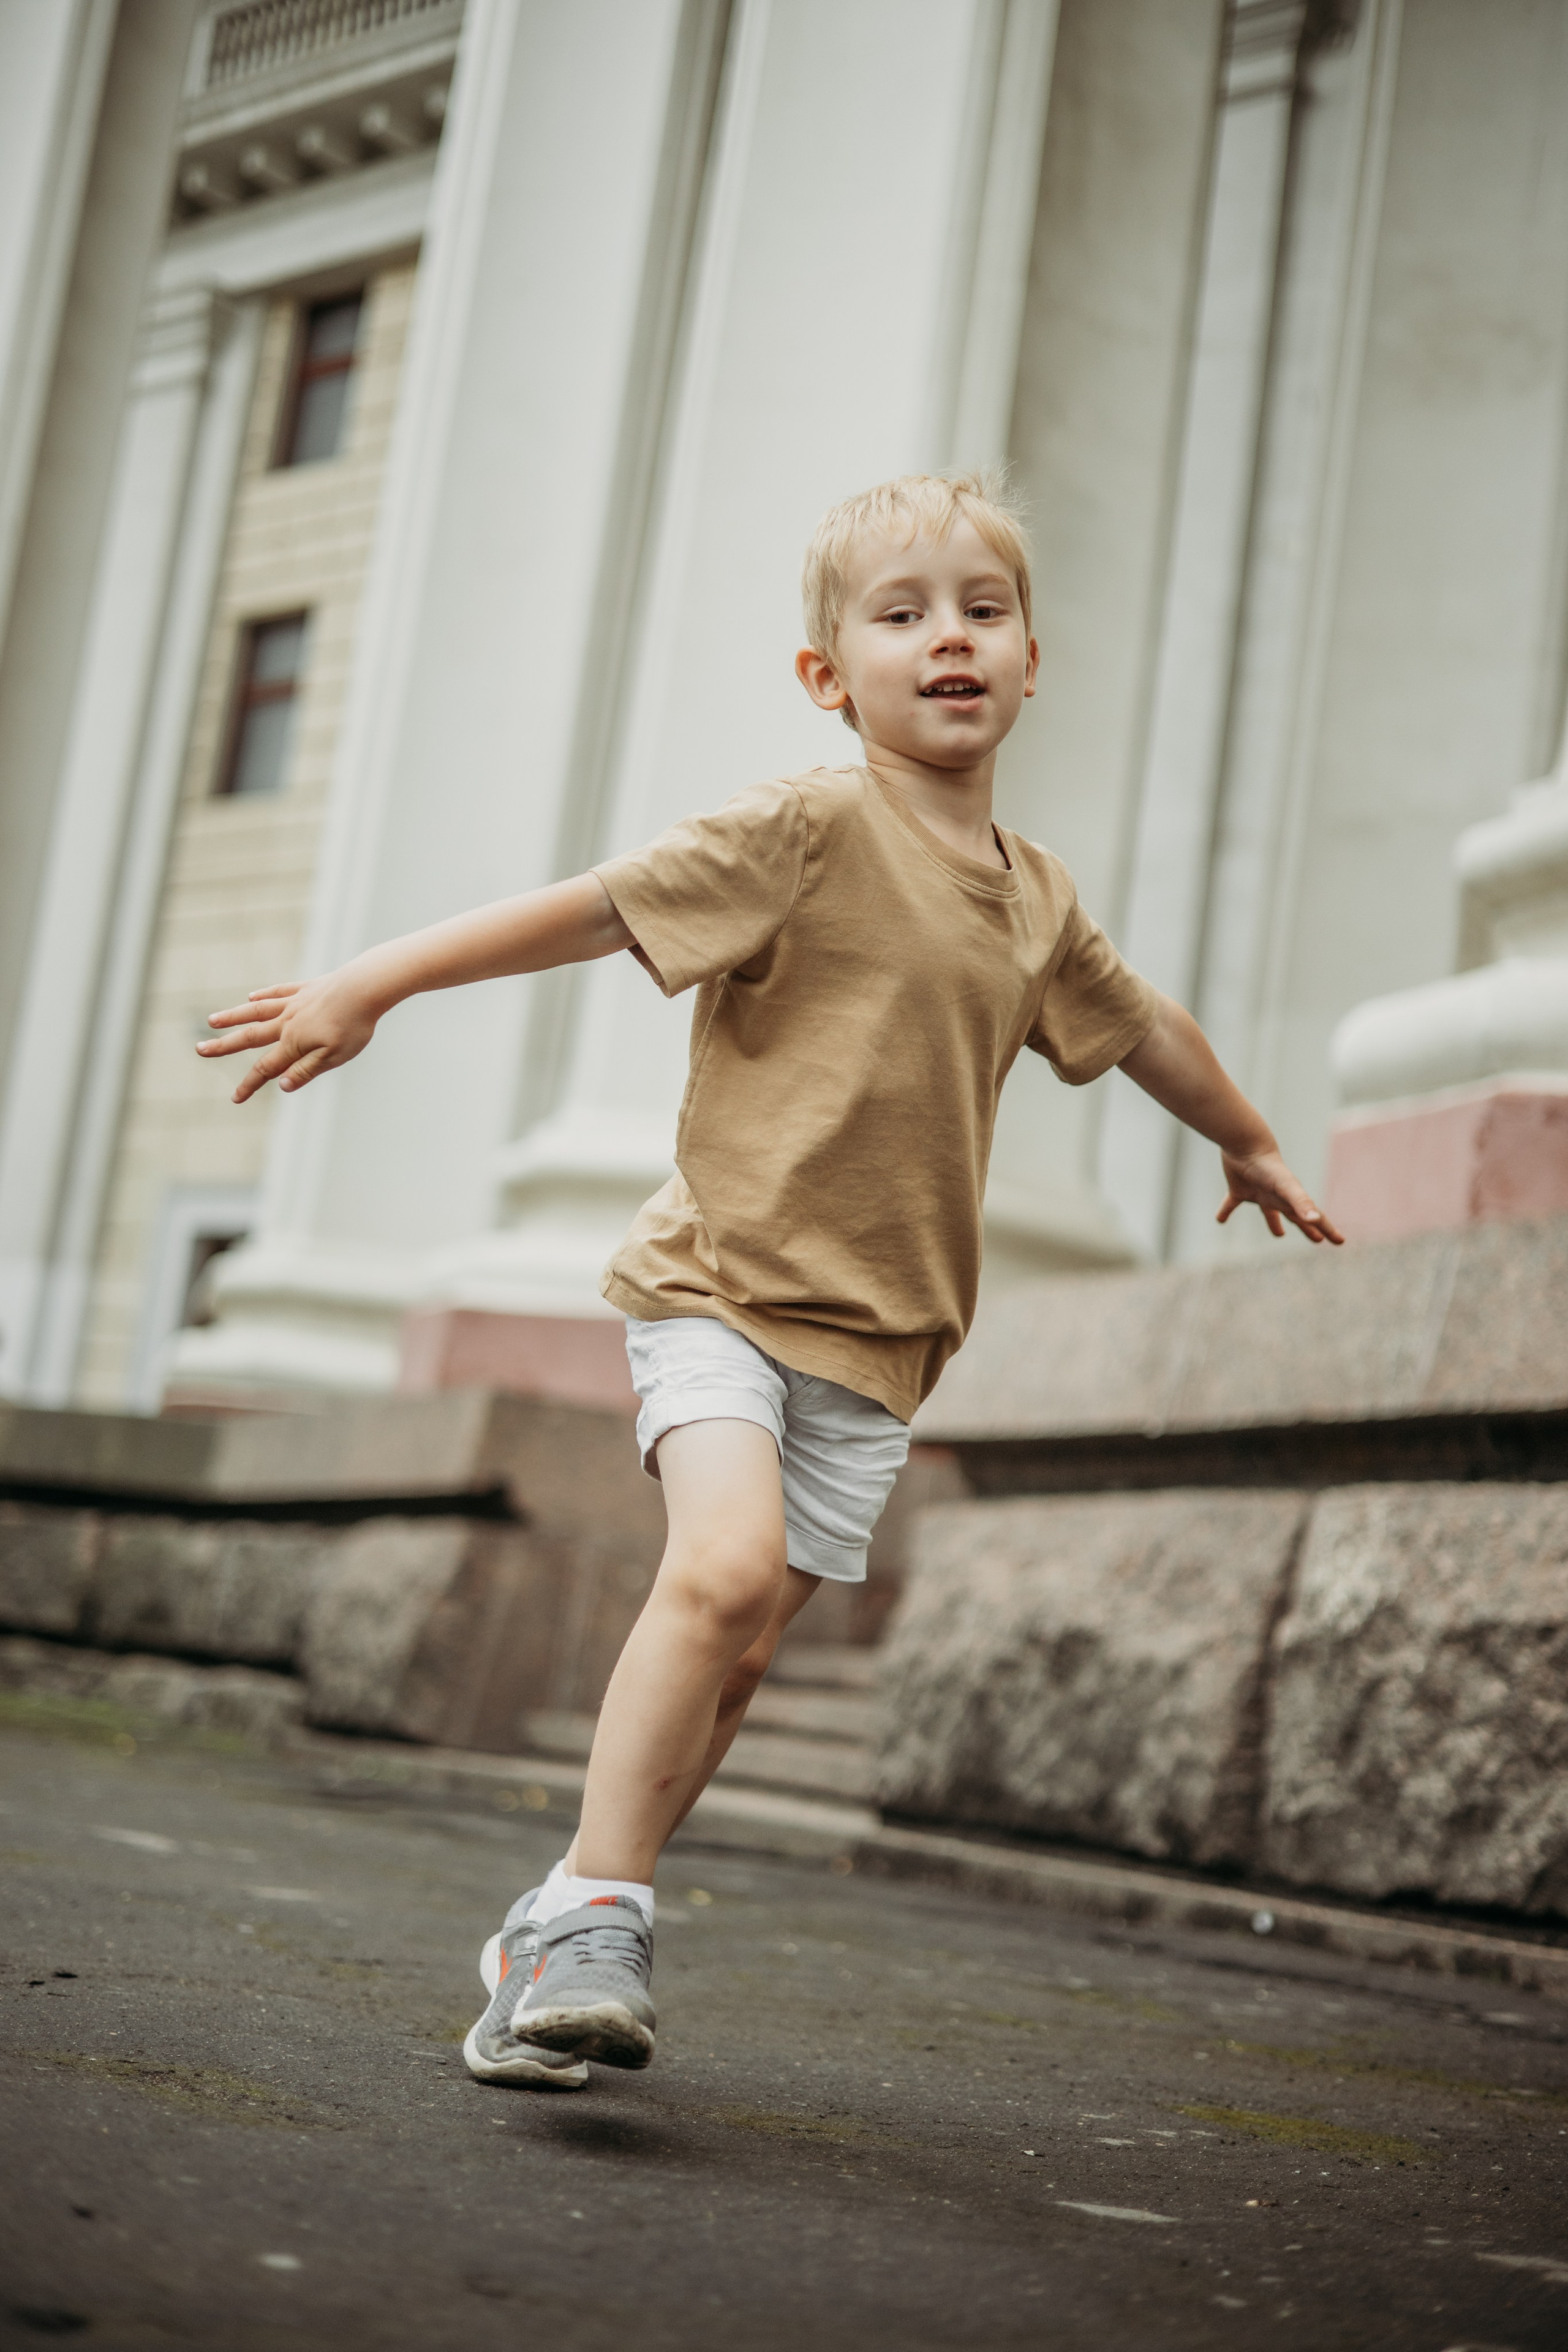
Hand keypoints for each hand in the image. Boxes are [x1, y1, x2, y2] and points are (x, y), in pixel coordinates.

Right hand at [197, 969, 380, 1102]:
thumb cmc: (353, 1026)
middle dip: (224, 1046)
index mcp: (293, 1043)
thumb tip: (282, 1086)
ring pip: (256, 1011)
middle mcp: (286, 1022)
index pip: (266, 1068)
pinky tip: (251, 997)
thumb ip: (306, 1071)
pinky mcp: (305, 989)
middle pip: (249, 1037)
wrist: (364, 988)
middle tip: (200, 1050)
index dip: (250, 1085)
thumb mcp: (334, 1056)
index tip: (236, 1099)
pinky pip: (277, 993)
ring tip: (212, 1021)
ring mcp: (294, 1003)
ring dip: (233, 1017)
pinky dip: (262, 996)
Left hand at [1218, 1148, 1343, 1245]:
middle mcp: (1277, 1197)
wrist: (1245, 1144)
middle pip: (1295, 1217)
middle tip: (1317, 1240)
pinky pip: (1232, 1203)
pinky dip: (1226, 1211)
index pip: (1314, 1218)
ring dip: (1274, 1224)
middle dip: (1307, 1228)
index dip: (1328, 1230)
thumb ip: (1301, 1202)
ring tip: (1279, 1235)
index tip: (1340, 1242)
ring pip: (1269, 1213)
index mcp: (1292, 1199)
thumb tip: (1316, 1220)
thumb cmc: (1268, 1166)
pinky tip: (1220, 1219)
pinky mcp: (1238, 1189)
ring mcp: (1259, 1193)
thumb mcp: (1287, 1187)